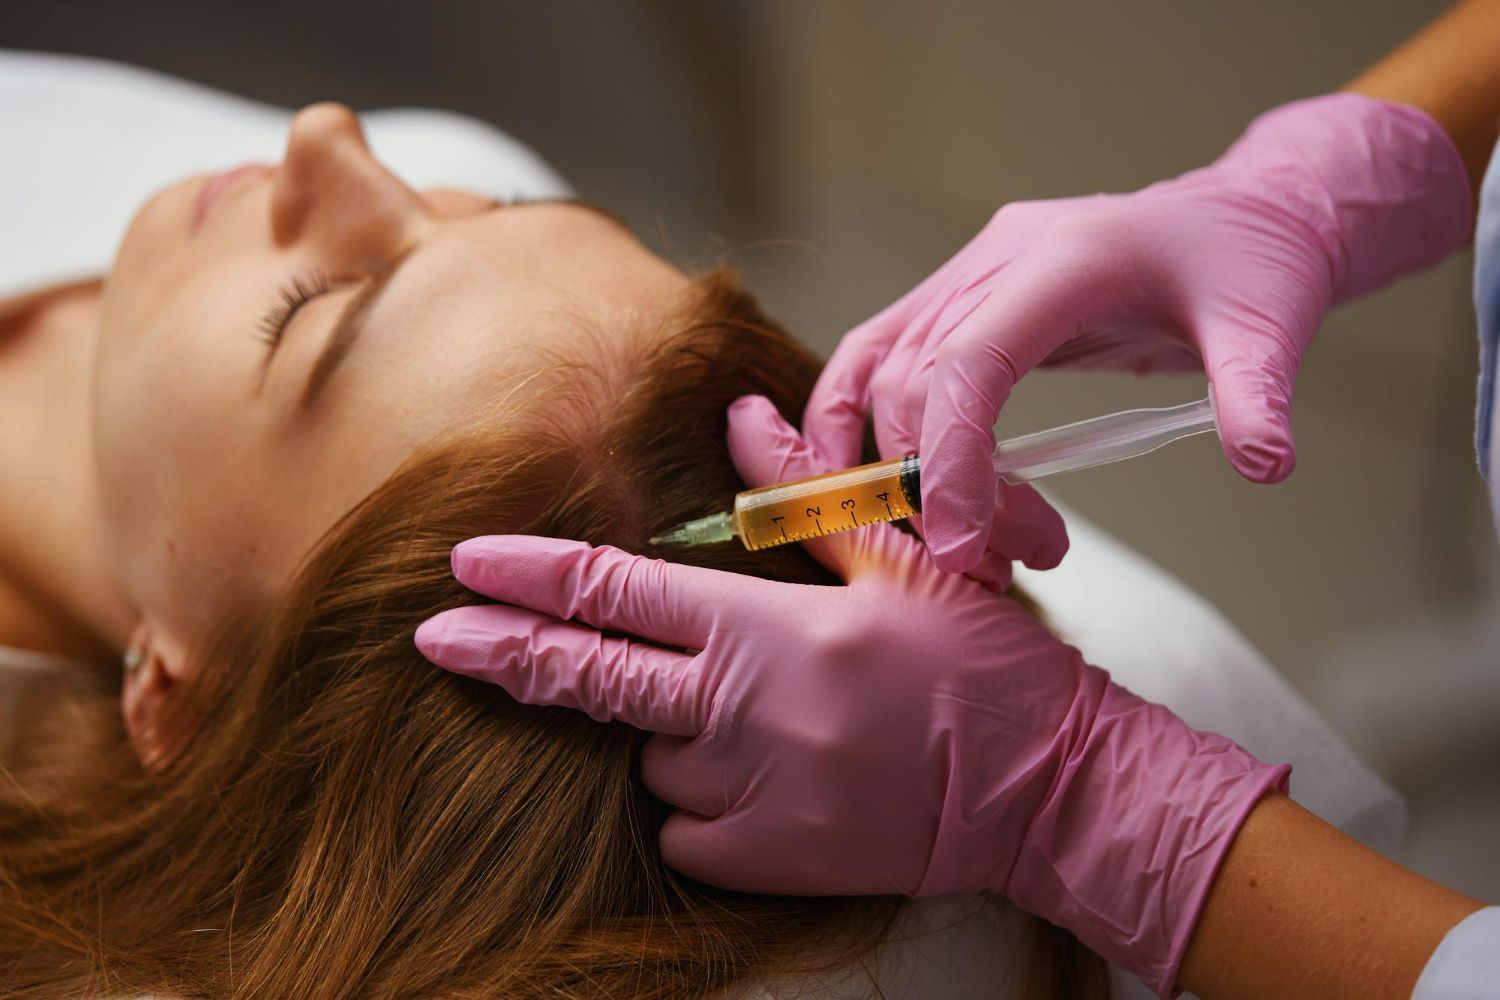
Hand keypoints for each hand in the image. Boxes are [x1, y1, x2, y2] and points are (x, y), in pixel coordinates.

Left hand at [416, 394, 1289, 994]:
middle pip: (589, 679)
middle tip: (433, 639)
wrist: (1049, 793)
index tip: (464, 565)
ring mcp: (750, 796)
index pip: (619, 592)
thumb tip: (740, 418)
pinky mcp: (765, 861)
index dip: (532, 574)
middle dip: (501, 654)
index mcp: (770, 629)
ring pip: (651, 757)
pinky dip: (699, 800)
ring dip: (670, 731)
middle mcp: (744, 715)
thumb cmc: (982, 669)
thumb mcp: (903, 561)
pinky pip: (684, 826)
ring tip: (764, 716)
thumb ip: (804, 494)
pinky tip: (767, 778)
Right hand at [806, 93, 1470, 572]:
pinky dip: (849, 416)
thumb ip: (1258, 395)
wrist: (1237, 218)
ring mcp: (966, 274)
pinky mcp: (957, 297)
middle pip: (915, 381)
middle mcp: (997, 260)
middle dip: (937, 485)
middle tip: (1002, 559)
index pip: (971, 361)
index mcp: (1066, 259)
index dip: (951, 456)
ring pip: (877, 371)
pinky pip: (875, 354)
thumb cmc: (1250, 266)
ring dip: (889, 466)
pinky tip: (855, 476)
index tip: (962, 542)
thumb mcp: (1271, 327)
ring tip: (952, 543)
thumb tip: (1262, 466)